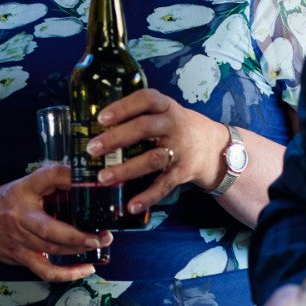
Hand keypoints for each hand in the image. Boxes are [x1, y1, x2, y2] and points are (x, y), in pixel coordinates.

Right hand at [0, 165, 112, 282]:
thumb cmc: (2, 202)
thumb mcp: (23, 184)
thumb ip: (49, 183)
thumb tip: (82, 179)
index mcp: (23, 191)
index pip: (47, 177)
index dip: (68, 176)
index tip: (91, 178)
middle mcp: (21, 217)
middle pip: (51, 228)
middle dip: (79, 234)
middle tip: (103, 233)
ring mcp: (21, 241)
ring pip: (54, 248)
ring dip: (81, 248)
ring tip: (102, 242)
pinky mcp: (22, 258)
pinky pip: (46, 271)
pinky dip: (68, 274)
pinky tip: (87, 269)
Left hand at [89, 89, 226, 213]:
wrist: (213, 147)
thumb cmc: (175, 126)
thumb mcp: (163, 111)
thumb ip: (138, 114)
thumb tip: (97, 127)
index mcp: (165, 106)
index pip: (145, 100)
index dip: (123, 107)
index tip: (101, 118)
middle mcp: (173, 125)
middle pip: (144, 128)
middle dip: (116, 139)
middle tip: (92, 149)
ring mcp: (180, 149)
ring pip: (151, 159)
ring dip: (126, 170)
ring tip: (102, 178)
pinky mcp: (183, 171)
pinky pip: (164, 185)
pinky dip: (147, 197)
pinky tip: (131, 206)